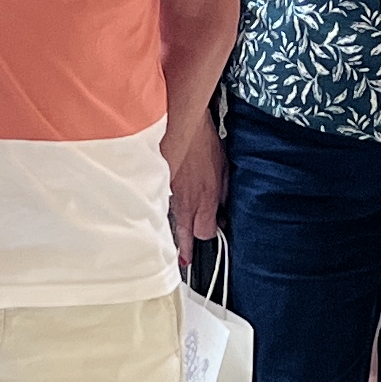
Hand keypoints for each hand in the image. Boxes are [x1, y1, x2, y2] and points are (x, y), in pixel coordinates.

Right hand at [164, 105, 225, 260]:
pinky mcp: (156, 186)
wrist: (179, 123)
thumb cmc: (203, 142)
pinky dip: (164, 208)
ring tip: (176, 238)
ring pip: (172, 222)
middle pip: (186, 236)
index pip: (206, 232)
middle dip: (186, 246)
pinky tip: (164, 208)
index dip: (210, 233)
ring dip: (176, 227)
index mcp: (205, 199)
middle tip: (186, 258)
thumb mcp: (223, 168)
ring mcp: (169, 196)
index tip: (212, 230)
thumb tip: (220, 209)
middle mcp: (186, 202)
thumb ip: (222, 193)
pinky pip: (161, 205)